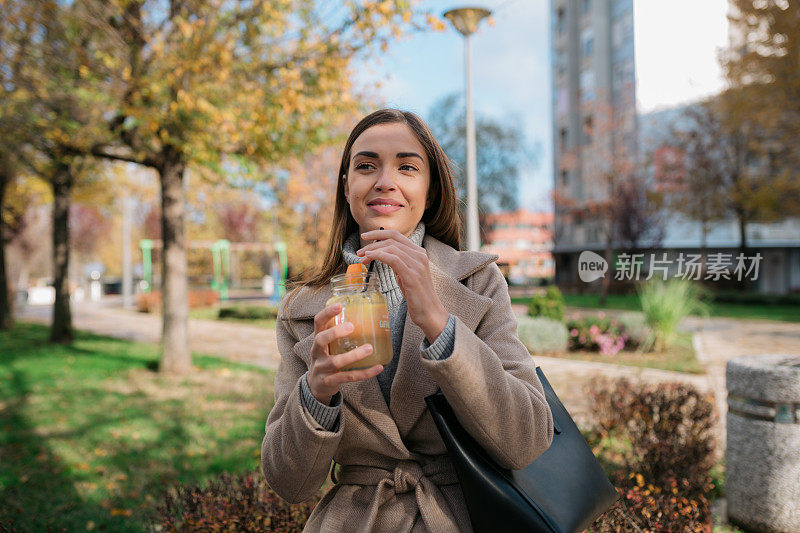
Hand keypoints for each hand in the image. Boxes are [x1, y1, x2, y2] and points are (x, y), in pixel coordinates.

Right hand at [307, 303, 383, 404]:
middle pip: (321, 339)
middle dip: (335, 332)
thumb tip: (367, 317)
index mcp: (318, 340)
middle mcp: (317, 352)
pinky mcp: (330, 381)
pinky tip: (378, 368)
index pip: (318, 322)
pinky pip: (348, 377)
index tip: (340, 305)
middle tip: (352, 326)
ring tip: (369, 348)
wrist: (316, 386)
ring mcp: (322, 368)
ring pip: (336, 361)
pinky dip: (364, 373)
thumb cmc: (327, 359)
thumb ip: (340, 334)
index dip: (327, 313)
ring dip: (354, 355)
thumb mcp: (328, 346)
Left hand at [357, 228, 448, 342]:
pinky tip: (370, 258)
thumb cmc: (416, 294)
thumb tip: (380, 253)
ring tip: (362, 258)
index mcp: (419, 252)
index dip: (379, 233)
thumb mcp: (406, 273)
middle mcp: (420, 255)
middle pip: (392, 240)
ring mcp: (417, 264)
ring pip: (391, 248)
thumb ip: (397, 261)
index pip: (397, 235)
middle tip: (359, 252)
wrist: (429, 312)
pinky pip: (393, 259)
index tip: (365, 236)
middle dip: (372, 243)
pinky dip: (379, 256)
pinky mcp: (412, 275)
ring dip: (373, 250)